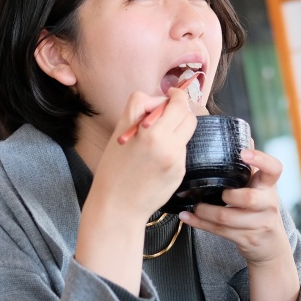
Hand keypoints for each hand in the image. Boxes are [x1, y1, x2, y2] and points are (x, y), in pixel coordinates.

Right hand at [91, 88, 196, 222]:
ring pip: (187, 130)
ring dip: (178, 128)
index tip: (171, 94)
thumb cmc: (113, 169)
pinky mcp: (181, 170)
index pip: (171, 100)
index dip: (173, 96)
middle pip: (186, 112)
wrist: (118, 205)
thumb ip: (141, 112)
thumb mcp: (120, 132)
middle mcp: (163, 140)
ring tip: (159, 139)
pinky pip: (183, 150)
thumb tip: (162, 102)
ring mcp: (175, 156)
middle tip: (171, 111)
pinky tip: (158, 159)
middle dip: (181, 109)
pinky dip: (175, 148)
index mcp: (146, 129)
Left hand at [181, 147, 292, 266]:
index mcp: (269, 186)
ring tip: (194, 205)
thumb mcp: (259, 187)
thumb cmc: (259, 208)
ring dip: (206, 212)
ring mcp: (259, 223)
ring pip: (229, 218)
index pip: (274, 169)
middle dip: (228, 196)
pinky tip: (187, 216)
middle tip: (217, 192)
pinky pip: (219, 232)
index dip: (261, 160)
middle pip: (249, 199)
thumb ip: (250, 166)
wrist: (269, 245)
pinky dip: (199, 224)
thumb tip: (239, 135)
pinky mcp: (247, 239)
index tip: (243, 153)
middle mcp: (268, 204)